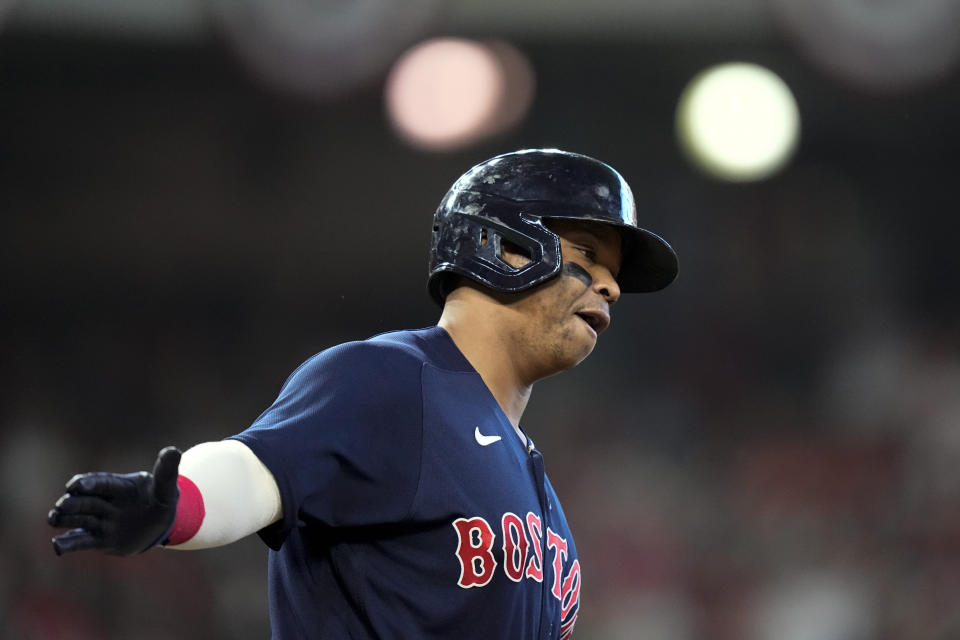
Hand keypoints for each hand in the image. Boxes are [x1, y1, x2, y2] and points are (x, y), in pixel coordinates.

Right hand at [49, 446, 180, 555]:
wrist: (161, 525)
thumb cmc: (162, 500)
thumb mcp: (167, 487)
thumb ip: (166, 472)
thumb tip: (173, 450)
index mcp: (120, 486)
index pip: (102, 483)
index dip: (89, 483)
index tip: (76, 485)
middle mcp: (106, 503)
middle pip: (86, 501)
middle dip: (73, 502)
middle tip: (62, 505)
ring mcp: (102, 521)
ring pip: (80, 519)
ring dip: (65, 519)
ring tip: (54, 518)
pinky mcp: (101, 540)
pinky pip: (83, 541)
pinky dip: (69, 543)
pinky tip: (57, 546)